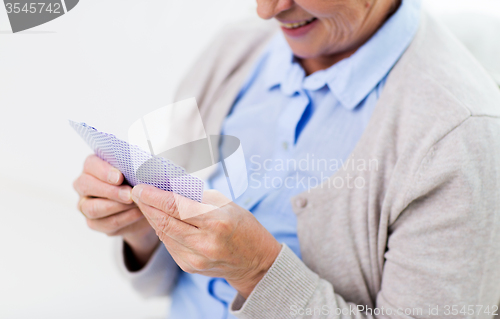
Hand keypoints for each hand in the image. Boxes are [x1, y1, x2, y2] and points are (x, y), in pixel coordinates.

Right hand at [73, 155, 158, 266]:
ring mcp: (86, 205)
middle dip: (110, 191)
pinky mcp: (94, 222)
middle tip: (129, 195)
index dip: (104, 171)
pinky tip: (137, 213)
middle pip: (86, 186)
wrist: (145, 207)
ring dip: (116, 206)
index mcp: (93, 167)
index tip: (119, 178)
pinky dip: (123, 219)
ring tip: (135, 204)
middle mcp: (85, 185)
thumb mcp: (137, 173)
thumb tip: (142, 169)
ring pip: (92, 208)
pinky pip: (104, 223)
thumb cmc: (138, 183)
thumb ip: (134, 169)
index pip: (91, 164)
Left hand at [131, 184, 281, 297]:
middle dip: (146, 205)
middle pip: (164, 221)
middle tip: (136, 192)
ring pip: (163, 233)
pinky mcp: (189, 267)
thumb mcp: (225, 204)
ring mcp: (195, 259)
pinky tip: (160, 218)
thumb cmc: (242, 226)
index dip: (154, 196)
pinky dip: (162, 229)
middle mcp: (203, 243)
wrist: (254, 261)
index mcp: (216, 223)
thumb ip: (196, 198)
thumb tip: (168, 187)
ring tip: (145, 202)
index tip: (140, 186)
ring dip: (152, 216)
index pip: (176, 207)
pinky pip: (169, 244)